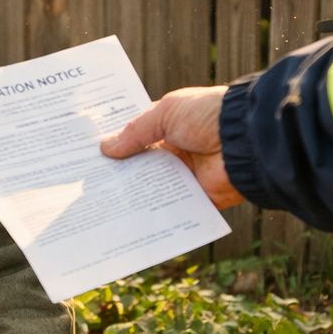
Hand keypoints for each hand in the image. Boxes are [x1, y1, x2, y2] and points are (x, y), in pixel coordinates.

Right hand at [100, 85, 246, 208]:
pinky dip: (152, 213)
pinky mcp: (195, 199)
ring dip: (129, 195)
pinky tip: (125, 219)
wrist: (247, 141)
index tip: (88, 153)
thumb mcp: (166, 113)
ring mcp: (185, 176)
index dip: (114, 143)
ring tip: (98, 204)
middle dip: (116, 172)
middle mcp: (176, 151)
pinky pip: (170, 209)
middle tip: (85, 182)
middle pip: (140, 165)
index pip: (136, 136)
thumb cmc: (209, 116)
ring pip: (150, 189)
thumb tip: (105, 148)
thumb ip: (135, 131)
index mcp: (170, 126)